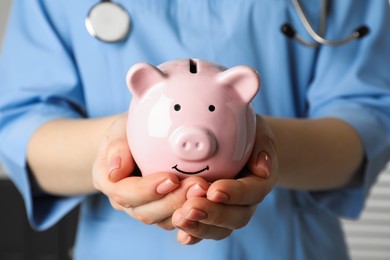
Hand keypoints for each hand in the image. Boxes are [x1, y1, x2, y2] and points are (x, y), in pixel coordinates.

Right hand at [92, 113, 208, 228]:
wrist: (134, 140)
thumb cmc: (127, 132)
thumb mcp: (118, 130)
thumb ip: (116, 147)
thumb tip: (115, 171)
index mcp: (109, 182)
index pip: (126, 193)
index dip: (148, 190)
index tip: (171, 179)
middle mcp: (125, 201)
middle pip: (146, 211)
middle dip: (174, 201)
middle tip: (199, 186)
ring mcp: (144, 208)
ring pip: (163, 220)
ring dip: (186, 208)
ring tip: (206, 191)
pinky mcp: (162, 211)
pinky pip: (176, 220)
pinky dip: (192, 214)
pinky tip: (209, 202)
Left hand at [172, 115, 277, 244]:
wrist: (235, 144)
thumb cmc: (244, 134)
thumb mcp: (256, 130)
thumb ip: (262, 144)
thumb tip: (262, 167)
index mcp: (259, 181)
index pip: (252, 192)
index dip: (235, 194)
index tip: (214, 190)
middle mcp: (245, 203)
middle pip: (236, 217)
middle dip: (213, 214)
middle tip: (191, 207)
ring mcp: (227, 213)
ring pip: (218, 230)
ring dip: (199, 226)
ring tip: (179, 217)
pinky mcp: (208, 218)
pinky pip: (202, 232)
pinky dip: (192, 234)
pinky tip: (180, 233)